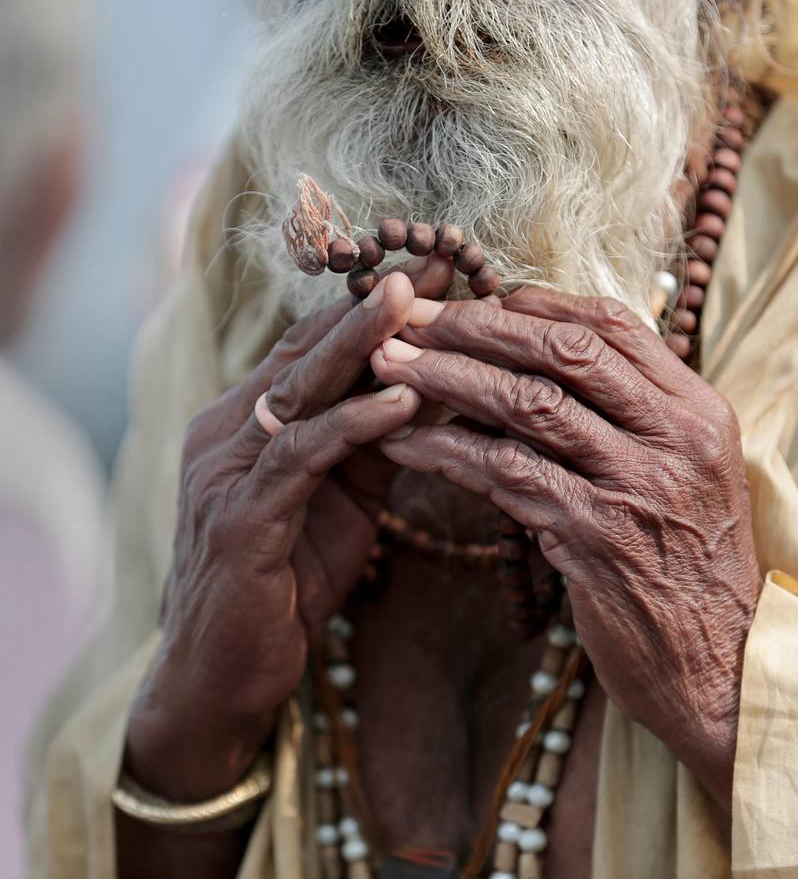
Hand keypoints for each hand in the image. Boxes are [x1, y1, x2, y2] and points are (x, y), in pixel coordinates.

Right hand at [125, 270, 423, 801]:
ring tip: (416, 301)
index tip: (437, 266)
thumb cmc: (290, 580)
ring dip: (361, 342)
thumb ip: (376, 442)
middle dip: (374, 302)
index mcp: (253, 421)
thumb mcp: (345, 498)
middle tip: (432, 254)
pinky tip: (402, 402)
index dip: (375, 304)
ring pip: (299, 389)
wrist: (226, 676)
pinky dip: (352, 425)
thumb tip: (435, 390)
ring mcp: (228, 471)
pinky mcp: (240, 519)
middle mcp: (231, 431)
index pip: (316, 346)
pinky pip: (301, 457)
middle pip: (308, 350)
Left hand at [370, 287, 761, 810]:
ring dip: (449, 379)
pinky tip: (403, 444)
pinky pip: (506, 476)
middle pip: (565, 352)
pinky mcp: (595, 538)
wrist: (722, 664)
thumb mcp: (687, 475)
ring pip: (529, 406)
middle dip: (479, 327)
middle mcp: (675, 437)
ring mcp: (636, 485)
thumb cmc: (692, 565)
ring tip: (388, 366)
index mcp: (699, 410)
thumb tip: (545, 366)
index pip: (614, 326)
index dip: (537, 304)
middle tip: (414, 319)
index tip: (478, 298)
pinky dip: (447, 453)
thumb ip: (635, 417)